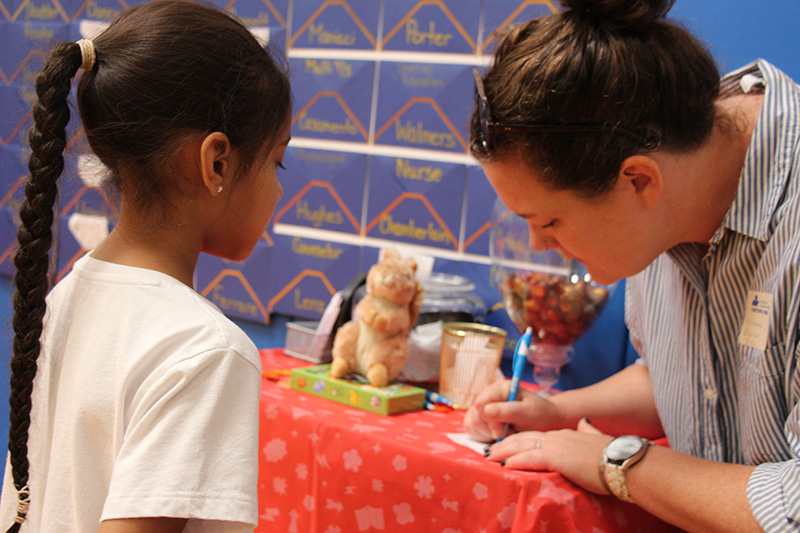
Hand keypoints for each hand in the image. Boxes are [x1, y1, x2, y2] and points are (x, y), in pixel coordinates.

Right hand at [463, 379, 561, 441]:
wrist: (545, 422)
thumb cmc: (539, 414)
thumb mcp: (527, 413)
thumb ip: (507, 411)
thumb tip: (485, 410)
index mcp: (500, 388)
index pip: (481, 404)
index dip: (490, 420)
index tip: (502, 432)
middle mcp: (489, 395)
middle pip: (475, 416)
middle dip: (492, 429)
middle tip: (509, 432)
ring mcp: (483, 407)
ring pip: (473, 423)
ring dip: (489, 434)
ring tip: (507, 432)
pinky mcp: (480, 418)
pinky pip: (472, 429)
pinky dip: (484, 436)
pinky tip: (498, 435)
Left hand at [485, 418, 613, 494]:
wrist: (624, 461)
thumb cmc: (613, 454)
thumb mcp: (597, 439)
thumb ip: (588, 431)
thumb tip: (585, 422)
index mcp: (566, 434)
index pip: (537, 435)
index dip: (520, 440)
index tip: (507, 444)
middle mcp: (558, 436)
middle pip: (525, 438)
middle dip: (506, 444)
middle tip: (490, 450)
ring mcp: (558, 445)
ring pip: (524, 446)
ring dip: (505, 451)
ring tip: (491, 457)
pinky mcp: (559, 458)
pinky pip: (533, 458)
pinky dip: (517, 461)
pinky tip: (506, 465)